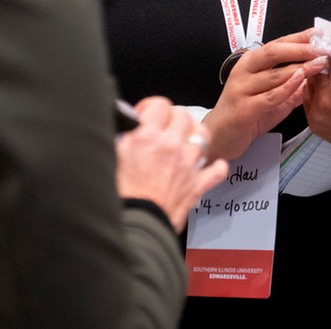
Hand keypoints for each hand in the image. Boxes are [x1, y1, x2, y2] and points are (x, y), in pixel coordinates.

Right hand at [116, 97, 227, 231]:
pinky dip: (216, 168)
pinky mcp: (196, 185)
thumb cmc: (123, 196)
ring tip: (186, 141)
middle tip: (166, 125)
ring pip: (203, 137)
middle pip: (183, 116)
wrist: (137, 225)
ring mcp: (187, 165)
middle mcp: (171, 146)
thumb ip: (125, 136)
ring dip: (194, 136)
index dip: (152, 106)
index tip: (148, 114)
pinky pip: (215, 172)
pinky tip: (213, 166)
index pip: (159, 105)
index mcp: (149, 137)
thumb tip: (128, 125)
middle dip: (174, 117)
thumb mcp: (114, 156)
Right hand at [203, 29, 329, 161]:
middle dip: (300, 47)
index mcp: (250, 63)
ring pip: (274, 73)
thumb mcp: (270, 97)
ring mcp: (242, 88)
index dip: (299, 37)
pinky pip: (270, 96)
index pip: (277, 44)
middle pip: (273, 52)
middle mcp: (244, 71)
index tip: (320, 33)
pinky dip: (287, 87)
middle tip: (322, 46)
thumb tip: (316, 77)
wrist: (219, 136)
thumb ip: (291, 87)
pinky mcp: (244, 108)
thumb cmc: (245, 114)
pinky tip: (300, 80)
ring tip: (320, 63)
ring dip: (300, 67)